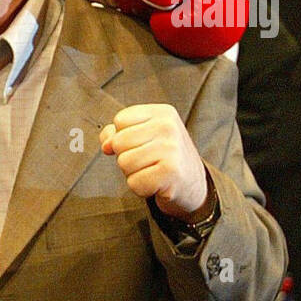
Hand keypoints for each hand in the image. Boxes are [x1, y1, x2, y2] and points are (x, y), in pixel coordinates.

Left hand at [100, 103, 209, 218]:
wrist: (193, 185)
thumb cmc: (164, 158)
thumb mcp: (144, 136)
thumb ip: (118, 133)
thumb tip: (106, 145)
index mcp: (162, 113)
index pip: (120, 120)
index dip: (122, 136)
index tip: (142, 144)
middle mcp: (168, 127)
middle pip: (119, 142)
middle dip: (126, 156)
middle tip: (148, 161)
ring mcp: (171, 149)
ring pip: (123, 162)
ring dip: (133, 173)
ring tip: (152, 171)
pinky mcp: (170, 172)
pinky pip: (134, 182)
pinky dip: (141, 188)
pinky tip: (157, 183)